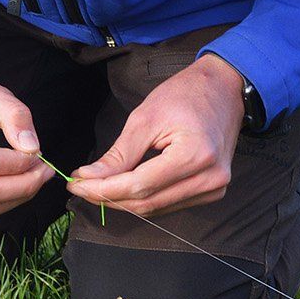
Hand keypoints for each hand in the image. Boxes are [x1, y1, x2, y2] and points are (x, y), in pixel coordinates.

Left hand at [68, 55, 244, 217]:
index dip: (103, 189)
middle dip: (108, 198)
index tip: (75, 184)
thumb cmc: (185, 95)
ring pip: (156, 208)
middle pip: (147, 202)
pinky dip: (143, 199)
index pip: (139, 186)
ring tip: (95, 188)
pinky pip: (169, 204)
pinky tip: (122, 189)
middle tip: (79, 187)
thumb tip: (89, 177)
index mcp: (195, 156)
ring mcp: (214, 188)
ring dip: (123, 202)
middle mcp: (210, 179)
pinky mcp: (212, 192)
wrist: (224, 90)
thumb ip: (119, 154)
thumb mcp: (146, 117)